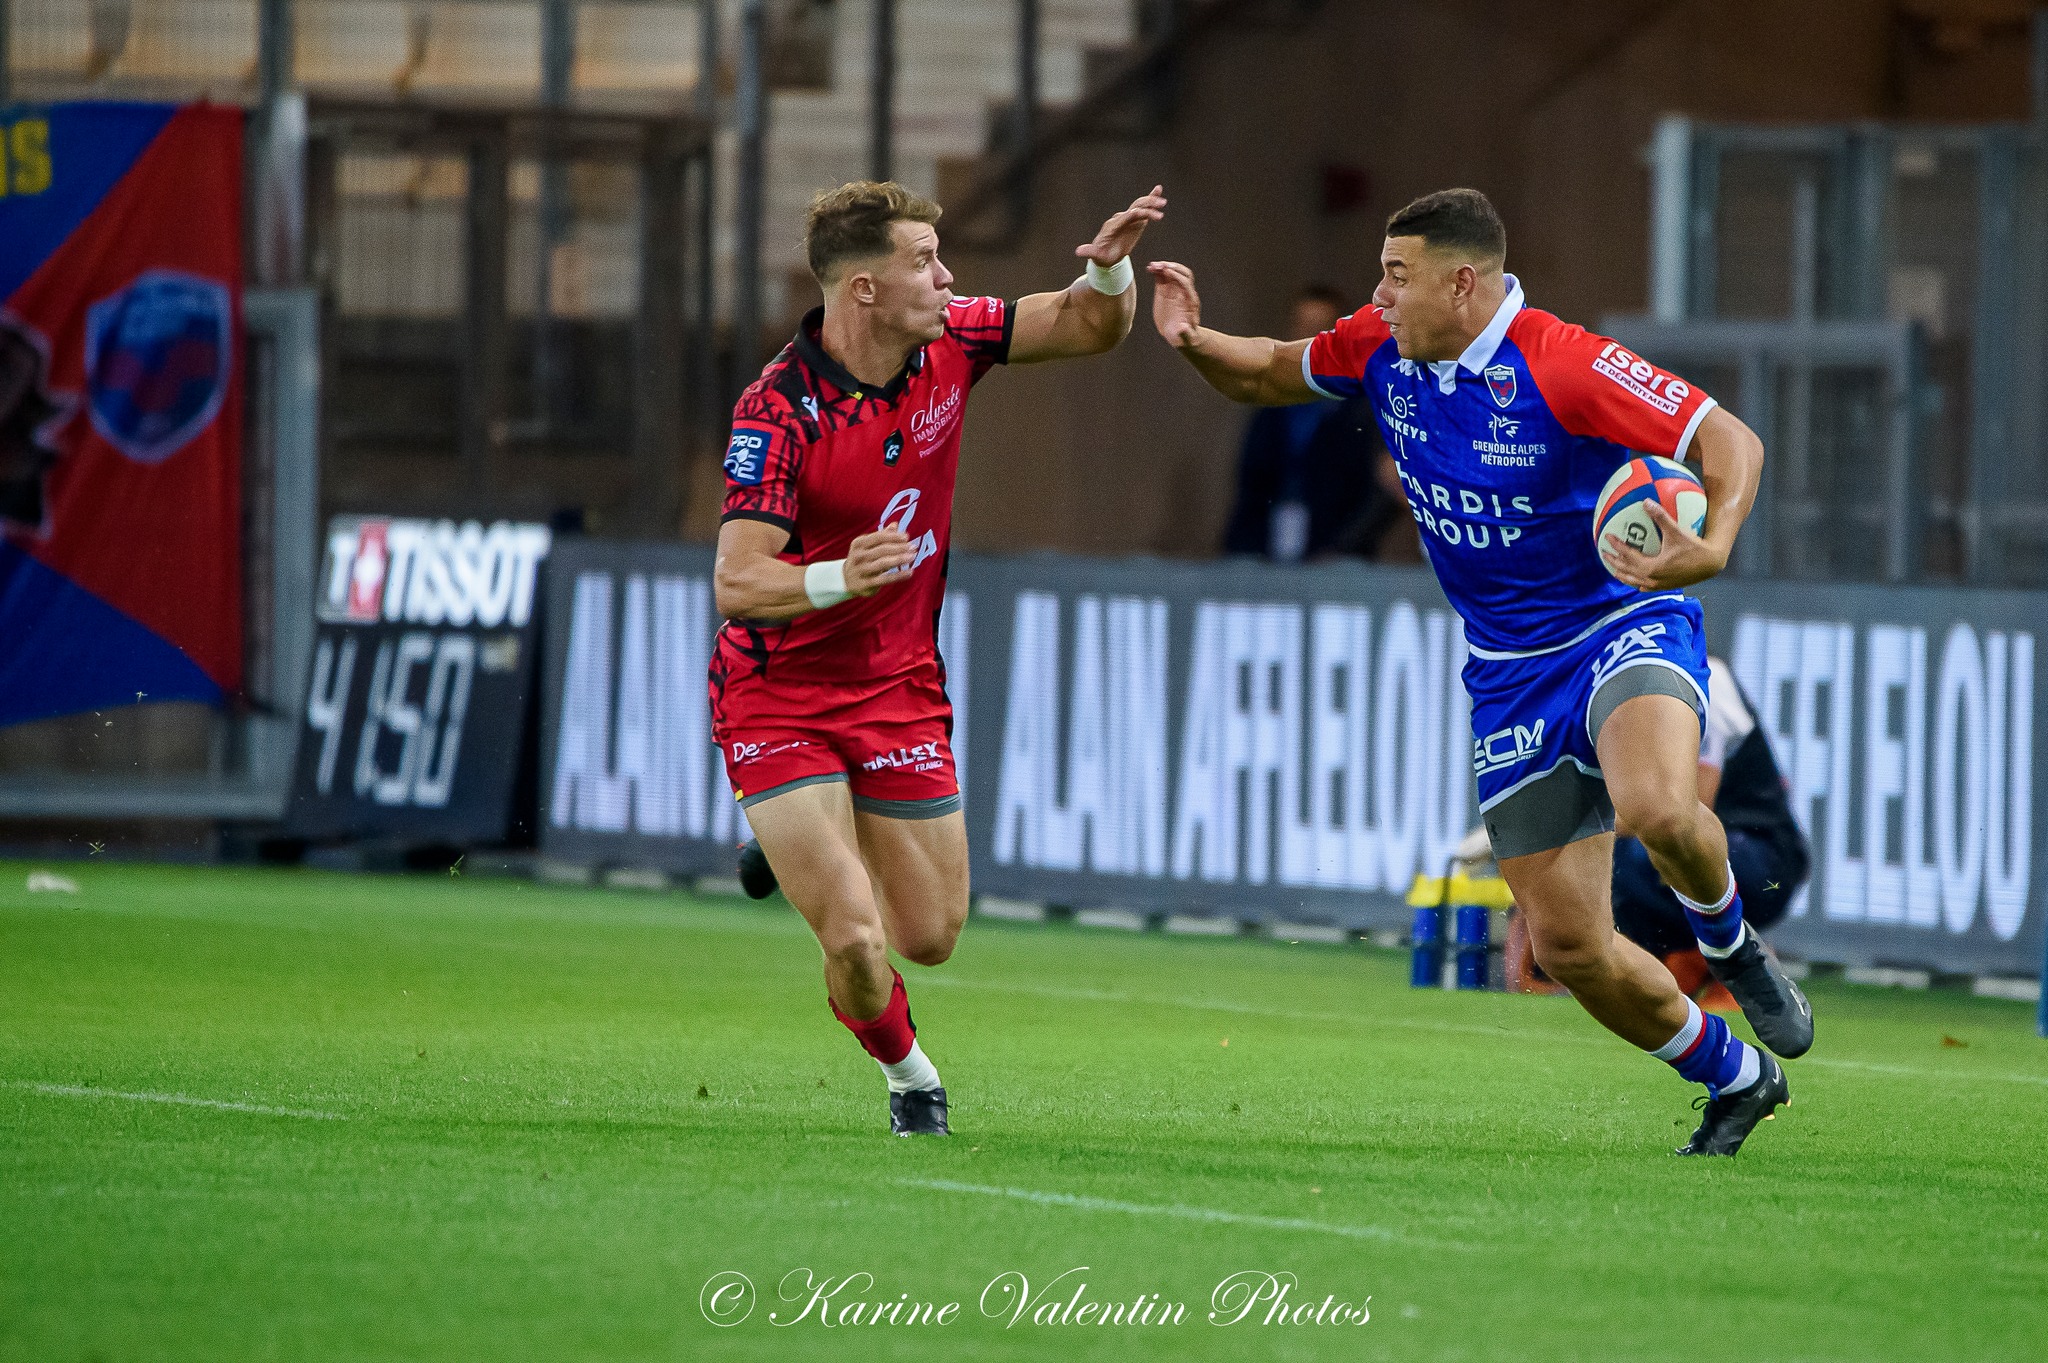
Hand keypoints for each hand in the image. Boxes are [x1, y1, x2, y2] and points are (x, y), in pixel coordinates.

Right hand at [844, 529, 915, 594]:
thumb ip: (882, 536)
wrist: (846, 580)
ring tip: (912, 556)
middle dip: (899, 548)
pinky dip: (899, 575)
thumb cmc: (862, 559)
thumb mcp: (868, 546)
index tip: (906, 537)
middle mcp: (858, 556)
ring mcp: (861, 570)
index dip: (893, 536)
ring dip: (900, 559)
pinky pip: (885, 579)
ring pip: (883, 563)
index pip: (878, 537)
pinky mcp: (865, 584)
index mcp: (858, 543)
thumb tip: (895, 524)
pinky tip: (910, 572)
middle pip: (881, 550)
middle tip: (913, 547)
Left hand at [1076, 184, 1165, 267]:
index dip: (1135, 214)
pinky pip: (1143, 208)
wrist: (1105, 255)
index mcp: (1113, 225)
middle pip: (1134, 208)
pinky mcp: (1135, 221)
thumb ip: (1089, 252)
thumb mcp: (1095, 255)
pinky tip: (1158, 190)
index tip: (1146, 215)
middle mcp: (1121, 218)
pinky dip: (1150, 199)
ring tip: (1163, 202)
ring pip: (1139, 206)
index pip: (1125, 217)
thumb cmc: (1101, 256)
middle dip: (1146, 206)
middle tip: (1159, 207)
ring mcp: (1128, 218)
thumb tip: (1078, 252)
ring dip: (1150, 202)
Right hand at [1147, 261, 1201, 348]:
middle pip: (1181, 273)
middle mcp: (1183, 293)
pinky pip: (1162, 278)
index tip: (1167, 272)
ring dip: (1162, 266)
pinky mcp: (1165, 291)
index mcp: (1190, 301)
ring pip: (1171, 273)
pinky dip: (1157, 271)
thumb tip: (1183, 329)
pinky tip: (1150, 269)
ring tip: (1152, 266)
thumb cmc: (1184, 337)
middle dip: (1171, 267)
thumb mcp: (1186, 337)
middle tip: (1160, 265)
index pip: (1186, 283)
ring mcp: (1174, 290)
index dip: (1177, 276)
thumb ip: (1185, 333)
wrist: (1178, 335)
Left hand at [1601, 502, 1725, 589]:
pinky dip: (1637, 582)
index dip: (1616, 546)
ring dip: (1623, 574)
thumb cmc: (1694, 548)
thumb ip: (1660, 517)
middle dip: (1614, 561)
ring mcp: (1658, 584)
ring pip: (1634, 581)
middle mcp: (1652, 578)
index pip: (1627, 555)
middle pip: (1626, 570)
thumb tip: (1646, 502)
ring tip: (1615, 570)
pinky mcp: (1666, 587)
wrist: (1711, 564)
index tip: (1607, 537)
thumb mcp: (1676, 531)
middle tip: (1604, 553)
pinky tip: (1637, 580)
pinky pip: (1646, 586)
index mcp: (1651, 566)